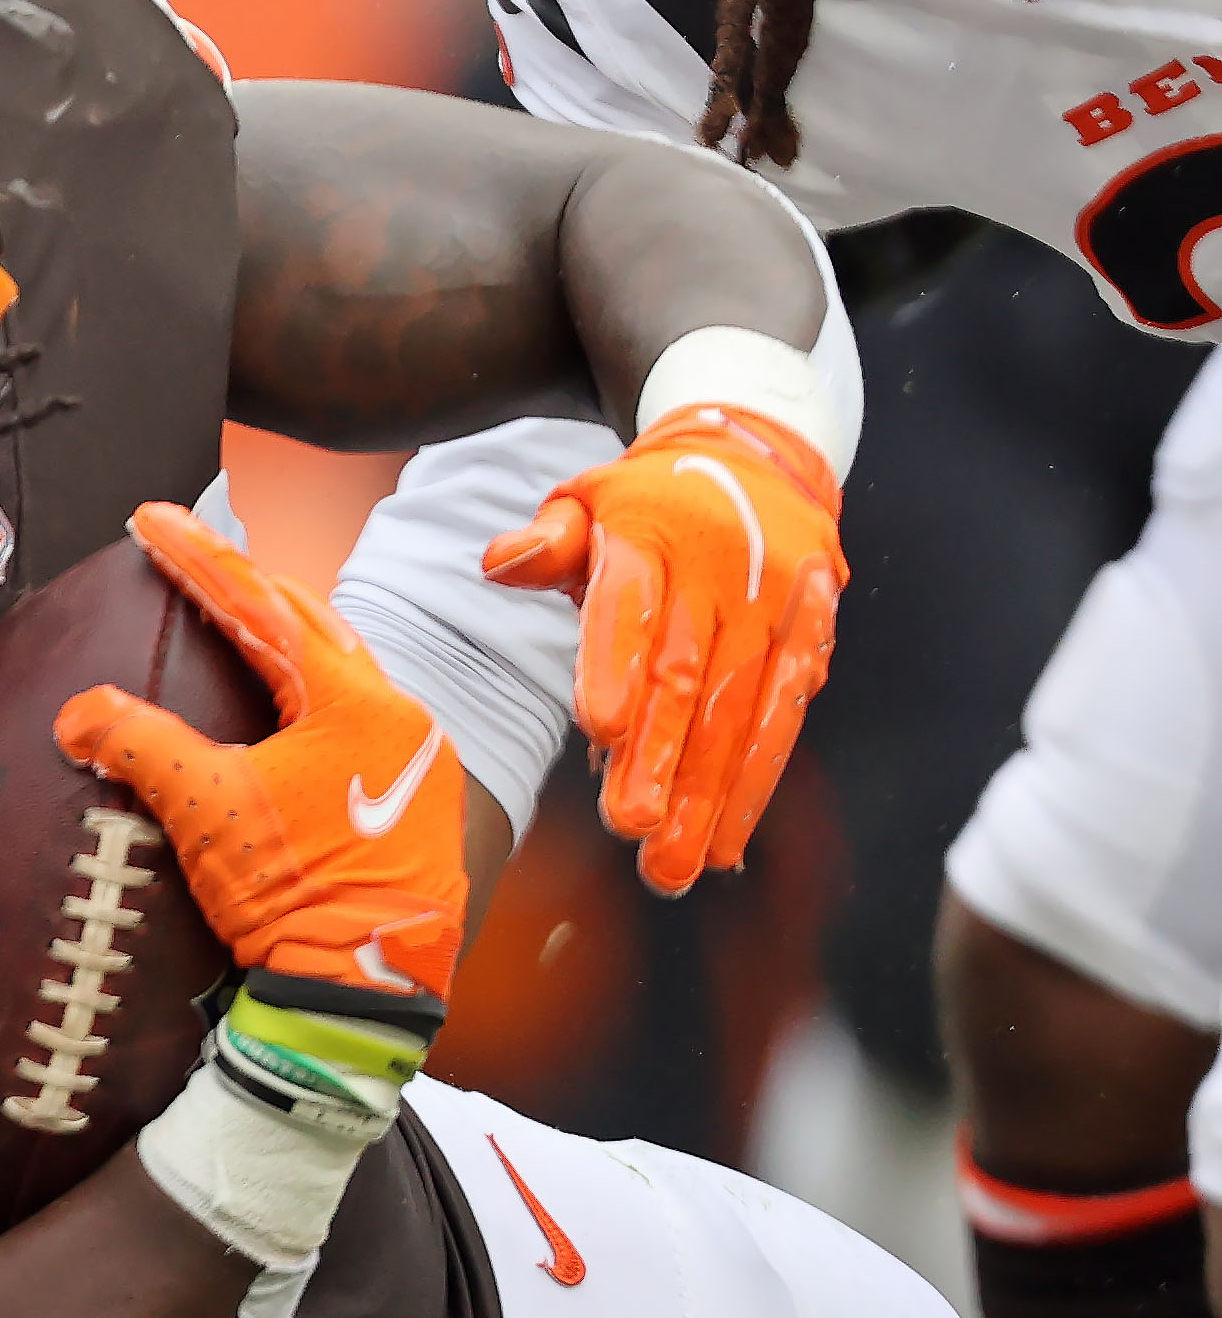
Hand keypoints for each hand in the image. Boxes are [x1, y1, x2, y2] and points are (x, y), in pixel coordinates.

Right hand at [56, 501, 464, 1063]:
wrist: (360, 998)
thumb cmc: (293, 898)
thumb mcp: (202, 809)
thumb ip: (136, 742)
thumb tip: (79, 710)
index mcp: (359, 704)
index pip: (264, 607)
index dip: (200, 560)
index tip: (152, 521)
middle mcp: (404, 720)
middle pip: (314, 627)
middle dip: (247, 588)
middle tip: (190, 556)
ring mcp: (420, 765)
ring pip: (342, 674)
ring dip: (283, 644)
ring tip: (232, 620)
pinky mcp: (418, 807)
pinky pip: (357, 723)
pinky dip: (308, 699)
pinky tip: (278, 710)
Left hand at [483, 406, 844, 898]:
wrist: (754, 454)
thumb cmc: (646, 501)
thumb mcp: (586, 499)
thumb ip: (546, 540)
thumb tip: (499, 563)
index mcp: (651, 531)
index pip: (629, 603)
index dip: (615, 664)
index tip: (598, 730)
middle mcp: (722, 566)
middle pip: (686, 673)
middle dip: (661, 759)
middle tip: (631, 831)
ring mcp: (777, 598)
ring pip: (741, 708)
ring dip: (710, 794)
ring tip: (675, 863)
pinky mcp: (816, 627)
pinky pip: (787, 713)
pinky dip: (757, 781)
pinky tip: (729, 839)